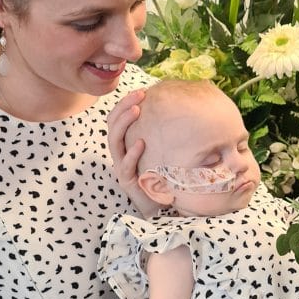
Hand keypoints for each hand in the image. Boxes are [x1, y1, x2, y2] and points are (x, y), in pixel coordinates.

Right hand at [108, 89, 159, 214]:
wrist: (162, 206)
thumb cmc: (164, 177)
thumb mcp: (164, 151)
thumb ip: (166, 135)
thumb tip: (186, 112)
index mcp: (126, 145)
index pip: (117, 119)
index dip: (125, 104)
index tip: (140, 91)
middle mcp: (120, 154)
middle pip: (112, 125)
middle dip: (123, 107)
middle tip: (138, 95)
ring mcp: (122, 167)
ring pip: (114, 142)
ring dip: (124, 123)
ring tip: (136, 110)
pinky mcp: (127, 182)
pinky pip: (125, 165)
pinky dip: (132, 153)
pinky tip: (141, 142)